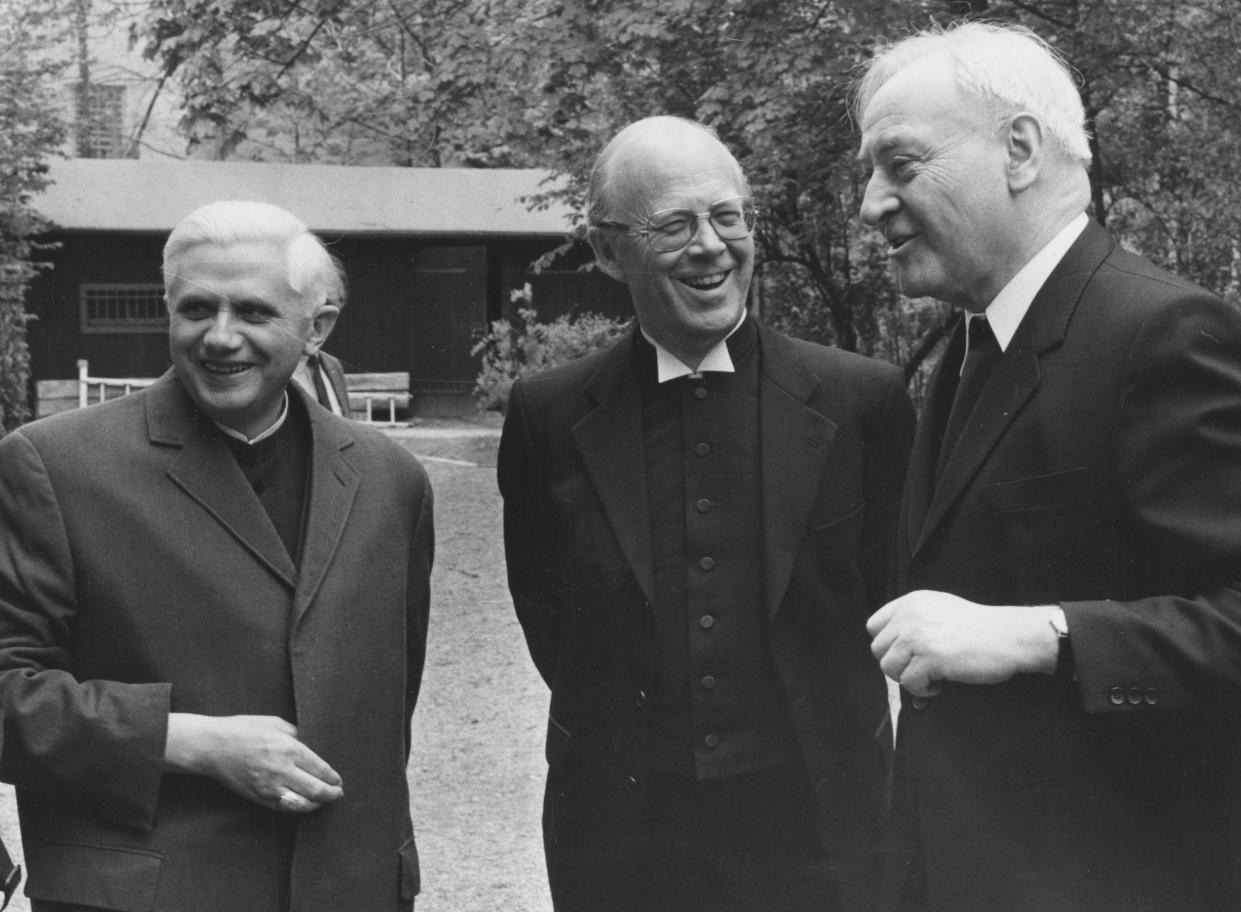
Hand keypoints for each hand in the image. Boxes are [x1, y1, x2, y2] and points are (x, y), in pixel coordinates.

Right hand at [165, 713, 343, 812]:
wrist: (211, 746)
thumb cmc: (243, 730)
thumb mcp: (275, 723)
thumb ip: (296, 735)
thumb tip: (312, 744)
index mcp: (289, 749)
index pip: (321, 769)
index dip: (333, 778)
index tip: (338, 780)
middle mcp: (281, 770)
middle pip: (316, 789)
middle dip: (331, 794)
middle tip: (337, 794)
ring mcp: (269, 787)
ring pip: (301, 804)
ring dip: (316, 804)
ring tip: (323, 801)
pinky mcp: (258, 797)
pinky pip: (284, 807)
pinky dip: (297, 808)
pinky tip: (303, 804)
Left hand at [866, 591, 1059, 697]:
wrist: (1009, 637)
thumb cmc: (979, 629)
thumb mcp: (941, 612)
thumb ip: (914, 628)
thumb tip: (893, 664)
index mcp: (912, 602)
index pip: (874, 625)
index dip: (886, 645)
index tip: (905, 655)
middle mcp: (910, 616)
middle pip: (878, 650)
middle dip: (897, 665)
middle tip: (921, 670)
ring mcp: (918, 636)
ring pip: (889, 668)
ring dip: (909, 679)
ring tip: (932, 678)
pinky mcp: (929, 657)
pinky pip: (909, 683)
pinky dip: (922, 690)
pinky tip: (940, 685)